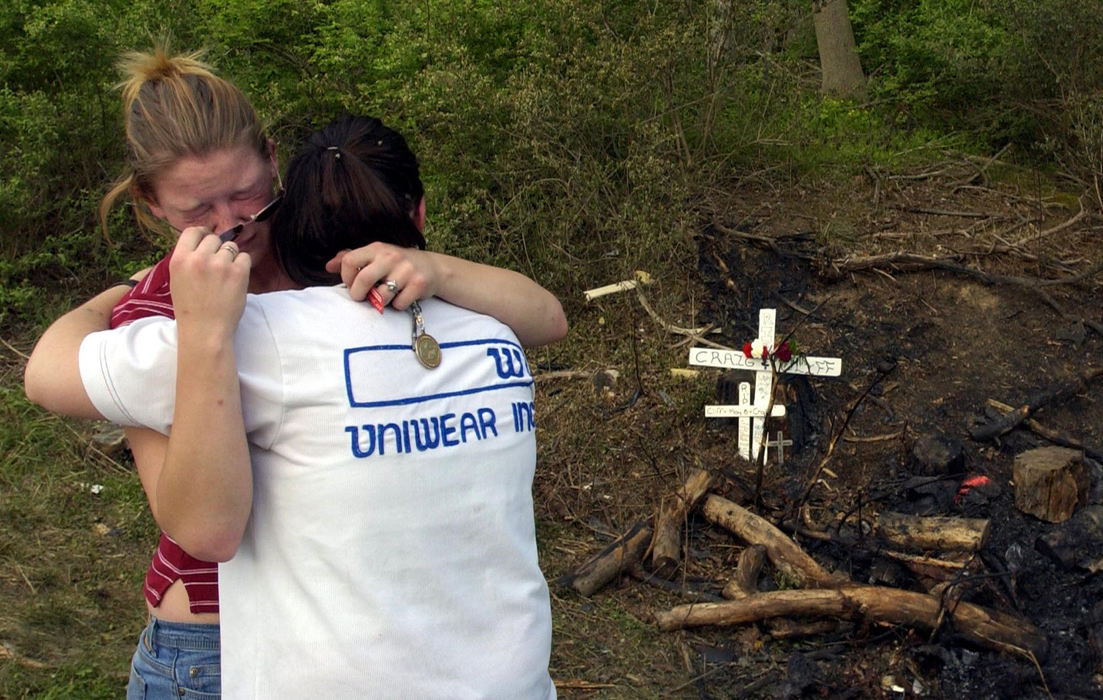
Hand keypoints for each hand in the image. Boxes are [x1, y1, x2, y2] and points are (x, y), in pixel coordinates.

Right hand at [168, 226, 250, 337]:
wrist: (205, 331)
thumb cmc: (191, 309)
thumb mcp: (178, 280)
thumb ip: (188, 259)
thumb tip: (204, 241)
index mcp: (179, 259)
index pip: (193, 231)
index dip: (202, 234)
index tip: (208, 240)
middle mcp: (199, 258)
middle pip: (214, 238)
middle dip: (218, 250)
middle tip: (218, 268)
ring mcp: (219, 264)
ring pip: (231, 247)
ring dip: (231, 258)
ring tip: (226, 278)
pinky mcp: (238, 272)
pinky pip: (245, 258)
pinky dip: (243, 267)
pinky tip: (236, 280)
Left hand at [326, 242, 440, 310]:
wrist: (432, 268)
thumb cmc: (397, 264)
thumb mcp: (375, 256)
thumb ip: (352, 259)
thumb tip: (328, 266)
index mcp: (376, 248)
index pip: (349, 261)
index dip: (346, 277)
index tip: (352, 284)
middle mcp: (391, 256)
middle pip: (363, 280)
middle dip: (358, 294)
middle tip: (362, 297)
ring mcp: (406, 270)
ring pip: (382, 296)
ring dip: (380, 302)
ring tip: (385, 296)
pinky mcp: (419, 284)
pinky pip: (399, 304)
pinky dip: (398, 305)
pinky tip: (402, 297)